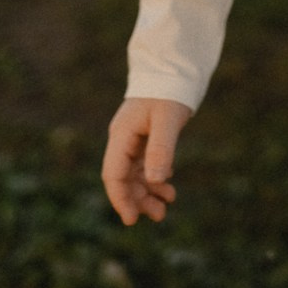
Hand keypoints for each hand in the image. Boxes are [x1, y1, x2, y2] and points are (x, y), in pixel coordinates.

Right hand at [102, 96, 192, 225]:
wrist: (173, 68)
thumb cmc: (169, 90)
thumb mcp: (167, 119)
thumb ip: (161, 149)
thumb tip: (155, 180)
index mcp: (122, 134)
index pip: (113, 174)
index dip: (121, 198)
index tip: (132, 219)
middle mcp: (123, 139)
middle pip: (123, 178)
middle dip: (138, 199)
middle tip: (159, 215)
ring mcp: (133, 139)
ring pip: (134, 174)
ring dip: (148, 191)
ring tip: (167, 203)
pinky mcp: (144, 137)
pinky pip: (145, 164)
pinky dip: (155, 177)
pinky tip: (168, 185)